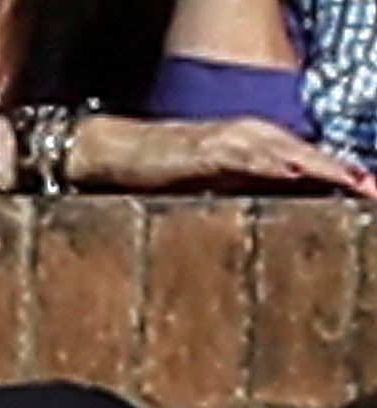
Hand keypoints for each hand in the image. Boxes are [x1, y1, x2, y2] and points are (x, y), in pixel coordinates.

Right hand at [70, 109, 374, 193]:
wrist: (114, 151)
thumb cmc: (159, 172)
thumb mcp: (213, 185)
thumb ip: (247, 192)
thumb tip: (282, 212)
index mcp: (255, 147)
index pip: (307, 162)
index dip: (340, 177)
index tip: (367, 194)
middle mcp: (251, 136)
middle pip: (309, 155)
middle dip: (344, 173)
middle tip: (372, 191)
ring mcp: (232, 139)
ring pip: (290, 153)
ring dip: (325, 168)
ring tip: (355, 183)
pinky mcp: (211, 147)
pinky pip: (252, 156)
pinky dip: (279, 164)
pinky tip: (301, 172)